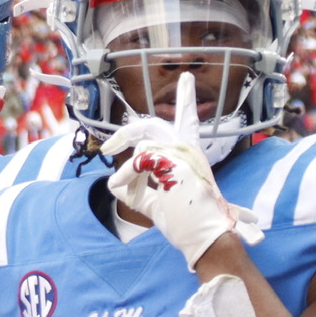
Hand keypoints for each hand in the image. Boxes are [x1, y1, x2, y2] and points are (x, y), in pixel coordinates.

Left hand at [105, 74, 263, 268]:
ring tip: (125, 190)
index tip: (186, 77)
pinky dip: (126, 177)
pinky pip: (138, 162)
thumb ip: (138, 190)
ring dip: (127, 172)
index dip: (186, 99)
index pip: (187, 121)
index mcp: (189, 155)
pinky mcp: (176, 163)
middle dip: (127, 133)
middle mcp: (189, 149)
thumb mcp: (156, 204)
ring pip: (142, 148)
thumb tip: (115, 184)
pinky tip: (122, 188)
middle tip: (110, 147)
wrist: (206, 239)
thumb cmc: (187, 224)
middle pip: (153, 125)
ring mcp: (184, 155)